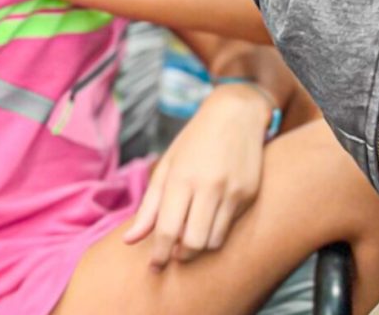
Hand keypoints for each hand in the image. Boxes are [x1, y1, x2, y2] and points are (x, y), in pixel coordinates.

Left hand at [122, 83, 271, 266]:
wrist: (237, 113)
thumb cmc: (195, 141)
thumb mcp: (167, 167)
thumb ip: (149, 206)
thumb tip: (129, 241)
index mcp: (182, 178)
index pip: (167, 230)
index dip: (159, 254)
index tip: (155, 266)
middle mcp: (209, 186)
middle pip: (193, 243)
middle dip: (181, 256)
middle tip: (175, 253)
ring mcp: (233, 191)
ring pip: (214, 241)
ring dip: (200, 245)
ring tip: (192, 233)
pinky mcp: (249, 194)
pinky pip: (231, 226)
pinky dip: (217, 230)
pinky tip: (211, 215)